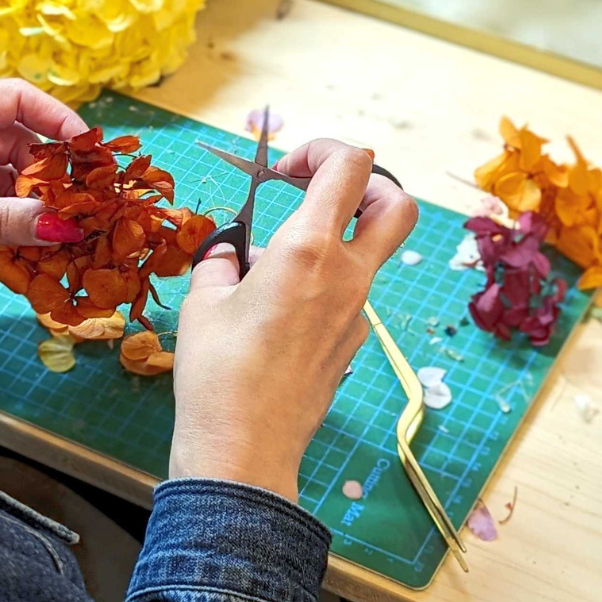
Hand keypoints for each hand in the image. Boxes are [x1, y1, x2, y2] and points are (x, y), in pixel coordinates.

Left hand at [0, 80, 85, 276]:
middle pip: (15, 137)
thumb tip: (61, 225)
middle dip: (49, 168)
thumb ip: (1, 220)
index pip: (12, 98)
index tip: (89, 147)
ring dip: (33, 195)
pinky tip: (33, 231)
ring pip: (5, 169)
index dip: (56, 118)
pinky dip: (11, 212)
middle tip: (82, 198)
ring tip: (63, 221)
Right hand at [169, 139, 417, 502]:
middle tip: (320, 195)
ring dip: (332, 239)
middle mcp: (346, 276)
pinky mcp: (354, 342)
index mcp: (309, 250)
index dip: (322, 150)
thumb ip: (222, 259)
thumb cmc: (218, 373)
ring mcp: (358, 312)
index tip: (287, 170)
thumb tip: (231, 251)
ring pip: (367, 251)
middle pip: (397, 204)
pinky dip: (322, 283)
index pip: (351, 167)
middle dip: (368, 184)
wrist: (245, 451)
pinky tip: (277, 311)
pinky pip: (348, 293)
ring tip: (272, 268)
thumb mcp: (205, 300)